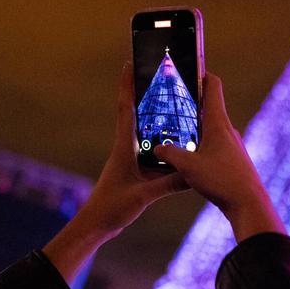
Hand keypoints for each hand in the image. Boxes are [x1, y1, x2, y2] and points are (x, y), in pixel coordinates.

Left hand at [43, 62, 189, 283]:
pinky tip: (177, 144)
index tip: (129, 63)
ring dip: (155, 117)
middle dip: (143, 94)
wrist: (96, 225)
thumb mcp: (144, 195)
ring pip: (144, 131)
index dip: (127, 86)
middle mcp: (125, 148)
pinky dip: (162, 142)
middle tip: (158, 76)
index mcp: (123, 147)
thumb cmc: (112, 208)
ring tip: (173, 103)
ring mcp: (129, 159)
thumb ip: (169, 184)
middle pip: (135, 113)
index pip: (125, 109)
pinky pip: (150, 150)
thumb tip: (193, 173)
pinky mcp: (134, 171)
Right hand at [153, 74, 284, 241]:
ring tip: (177, 129)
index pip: (213, 86)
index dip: (201, 74)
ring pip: (212, 126)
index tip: (189, 68)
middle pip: (210, 105)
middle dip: (192, 101)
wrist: (248, 204)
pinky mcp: (233, 159)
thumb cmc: (222, 181)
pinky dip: (202, 142)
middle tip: (174, 99)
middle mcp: (228, 129)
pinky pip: (216, 143)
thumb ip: (169, 154)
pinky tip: (191, 155)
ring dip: (197, 124)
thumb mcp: (188, 167)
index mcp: (218, 123)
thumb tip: (157, 148)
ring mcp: (232, 144)